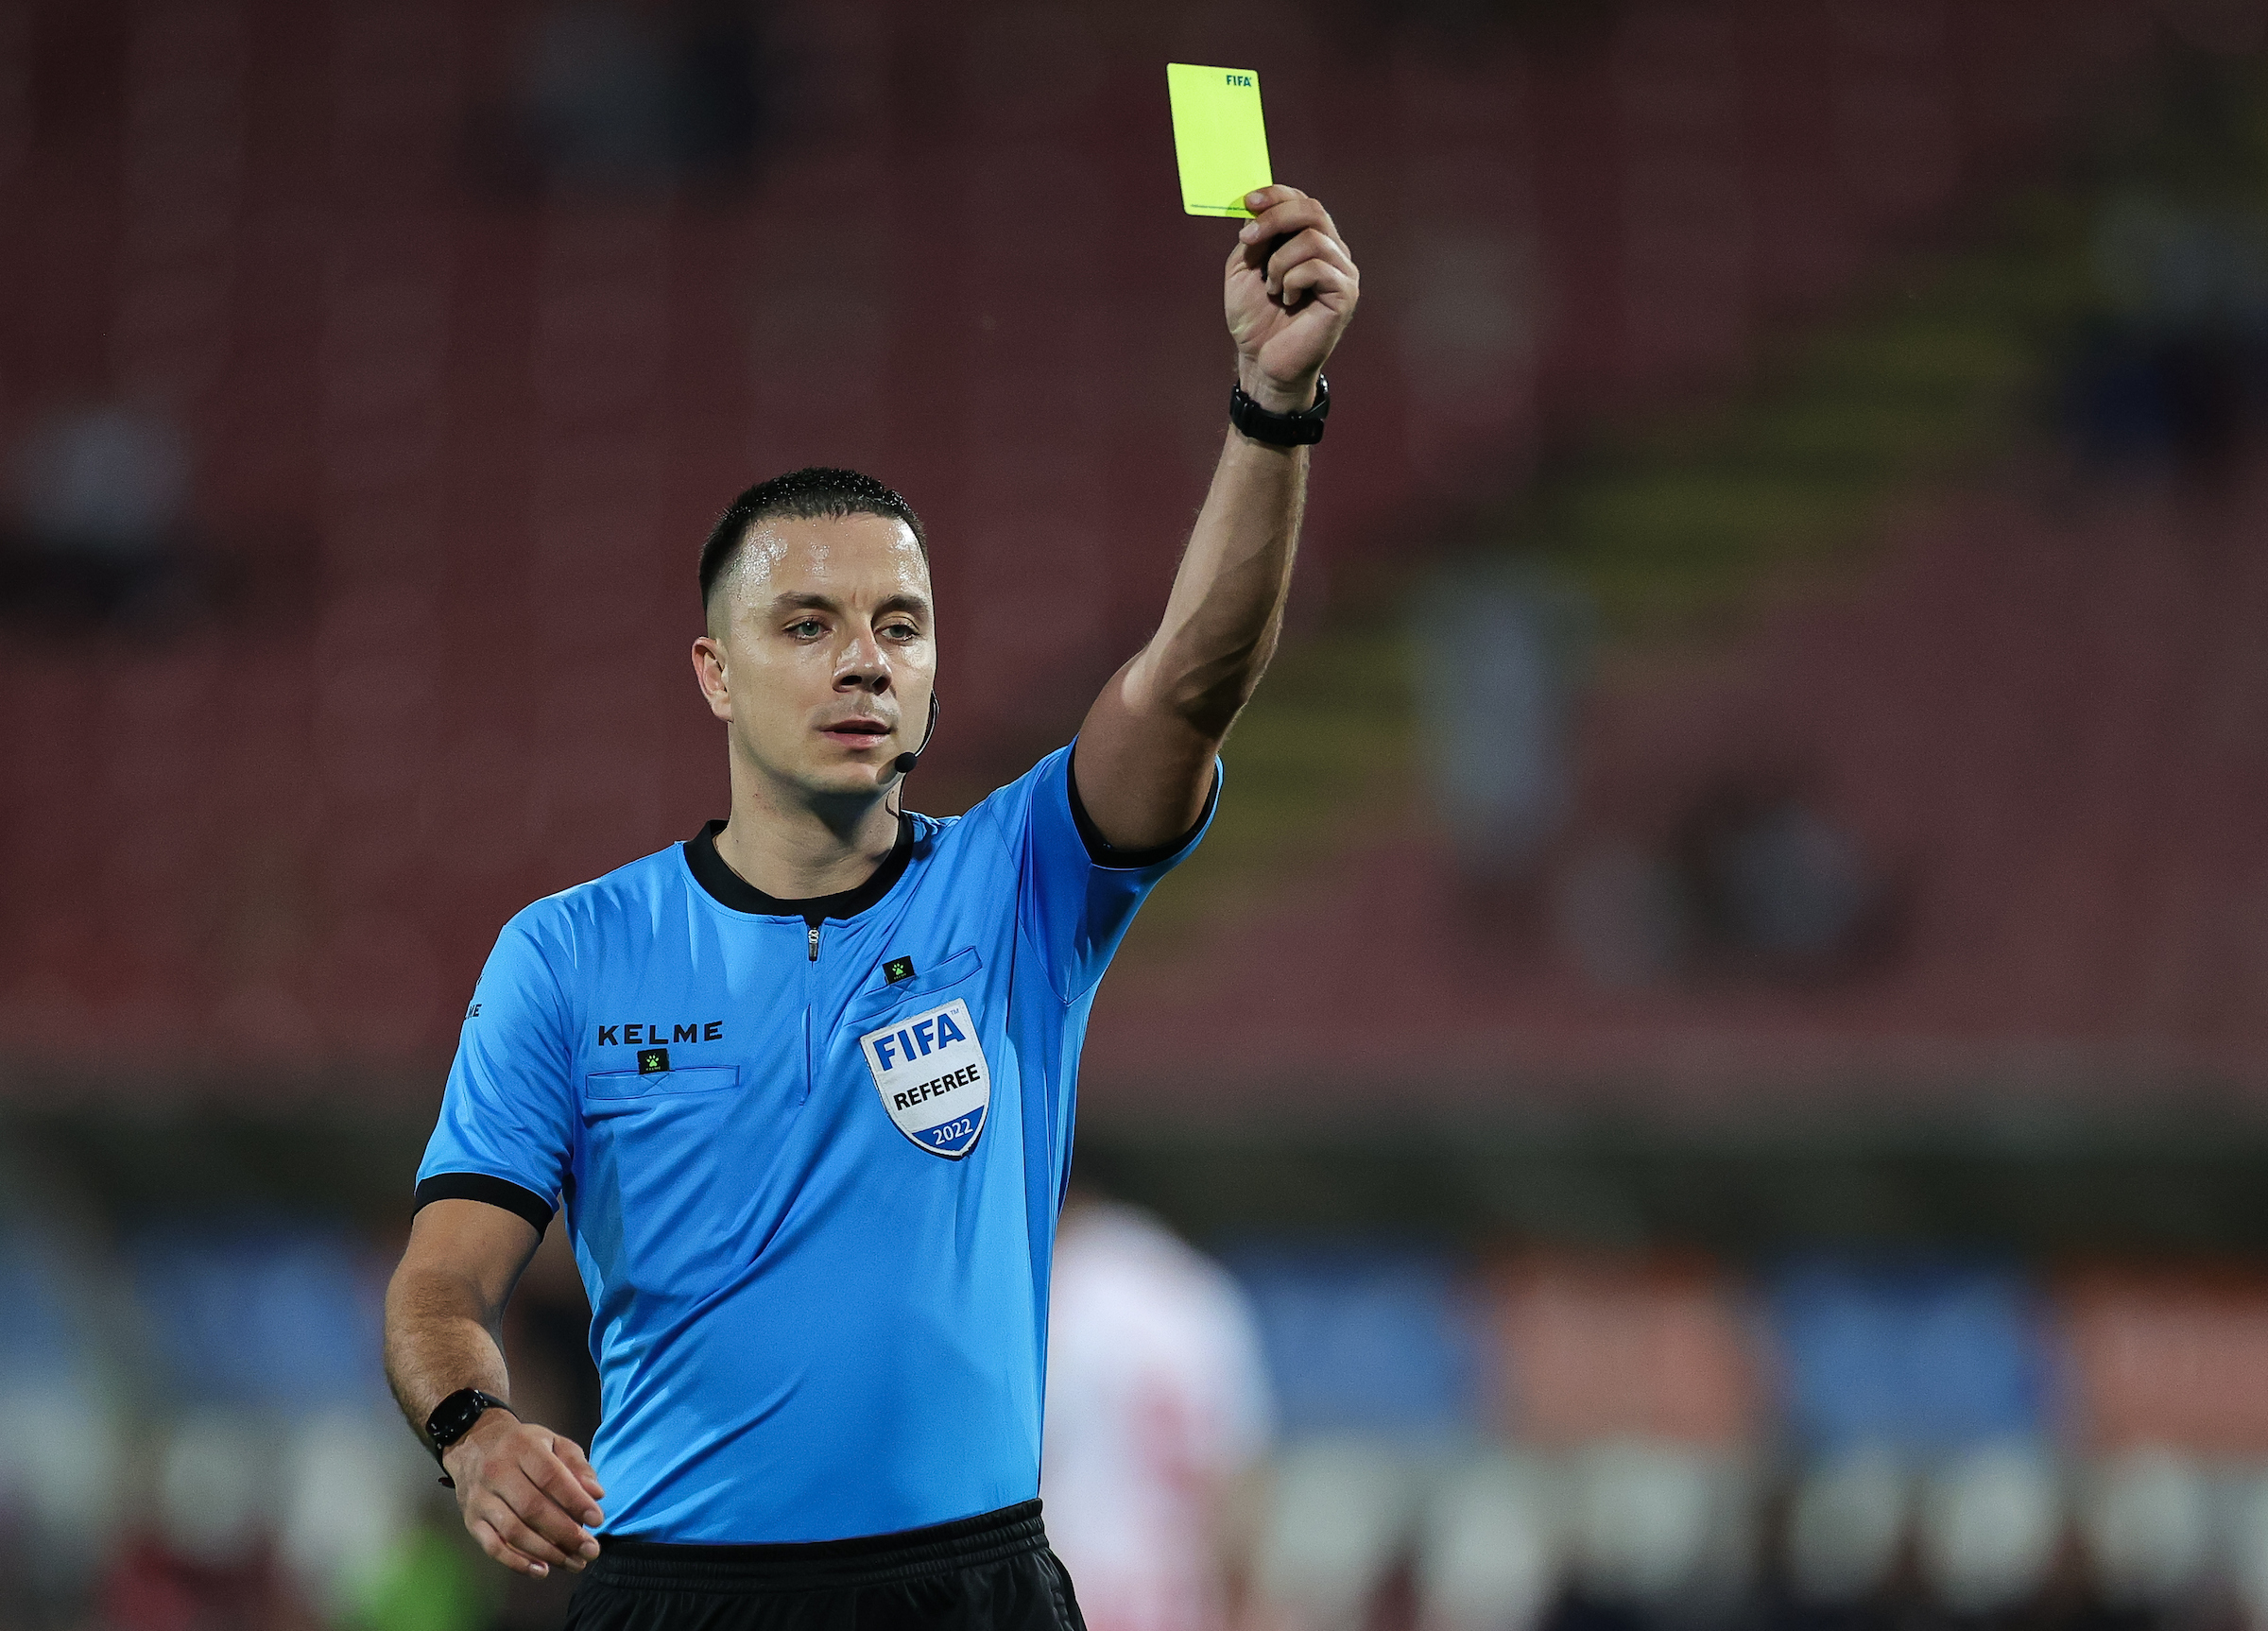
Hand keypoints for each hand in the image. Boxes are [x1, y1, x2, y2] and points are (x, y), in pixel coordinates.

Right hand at [443, 1411, 607, 1578]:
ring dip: (546, 1552)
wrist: (473, 1444)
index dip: (575, 1501)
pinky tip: (541, 1570)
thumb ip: (577, 1465)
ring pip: (513, 1531)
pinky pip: (493, 1546)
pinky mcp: (471, 1520)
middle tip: (590, 1550)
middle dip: (566, 1534)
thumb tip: (597, 1494)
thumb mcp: (553, 1441)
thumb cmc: (523, 1446)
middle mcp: (497, 1471)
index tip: (597, 1520)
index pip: (551, 1477)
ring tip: (573, 1563)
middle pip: (533, 1508)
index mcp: (522, 1447)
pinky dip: (517, 1562)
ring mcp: (481, 1498)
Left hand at [1225, 185, 1359, 413]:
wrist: (1263, 363)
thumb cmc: (1256, 320)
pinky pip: (1318, 267)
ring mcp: (1343, 272)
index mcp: (1310, 241)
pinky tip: (1288, 301)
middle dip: (1274, 219)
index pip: (1302, 201)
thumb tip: (1257, 209)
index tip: (1248, 202)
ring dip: (1280, 262)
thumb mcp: (1244, 270)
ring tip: (1272, 289)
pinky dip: (1292, 281)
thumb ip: (1254, 238)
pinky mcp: (1345, 294)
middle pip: (1312, 210)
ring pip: (1313, 239)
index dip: (1276, 195)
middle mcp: (1332, 251)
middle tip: (1247, 240)